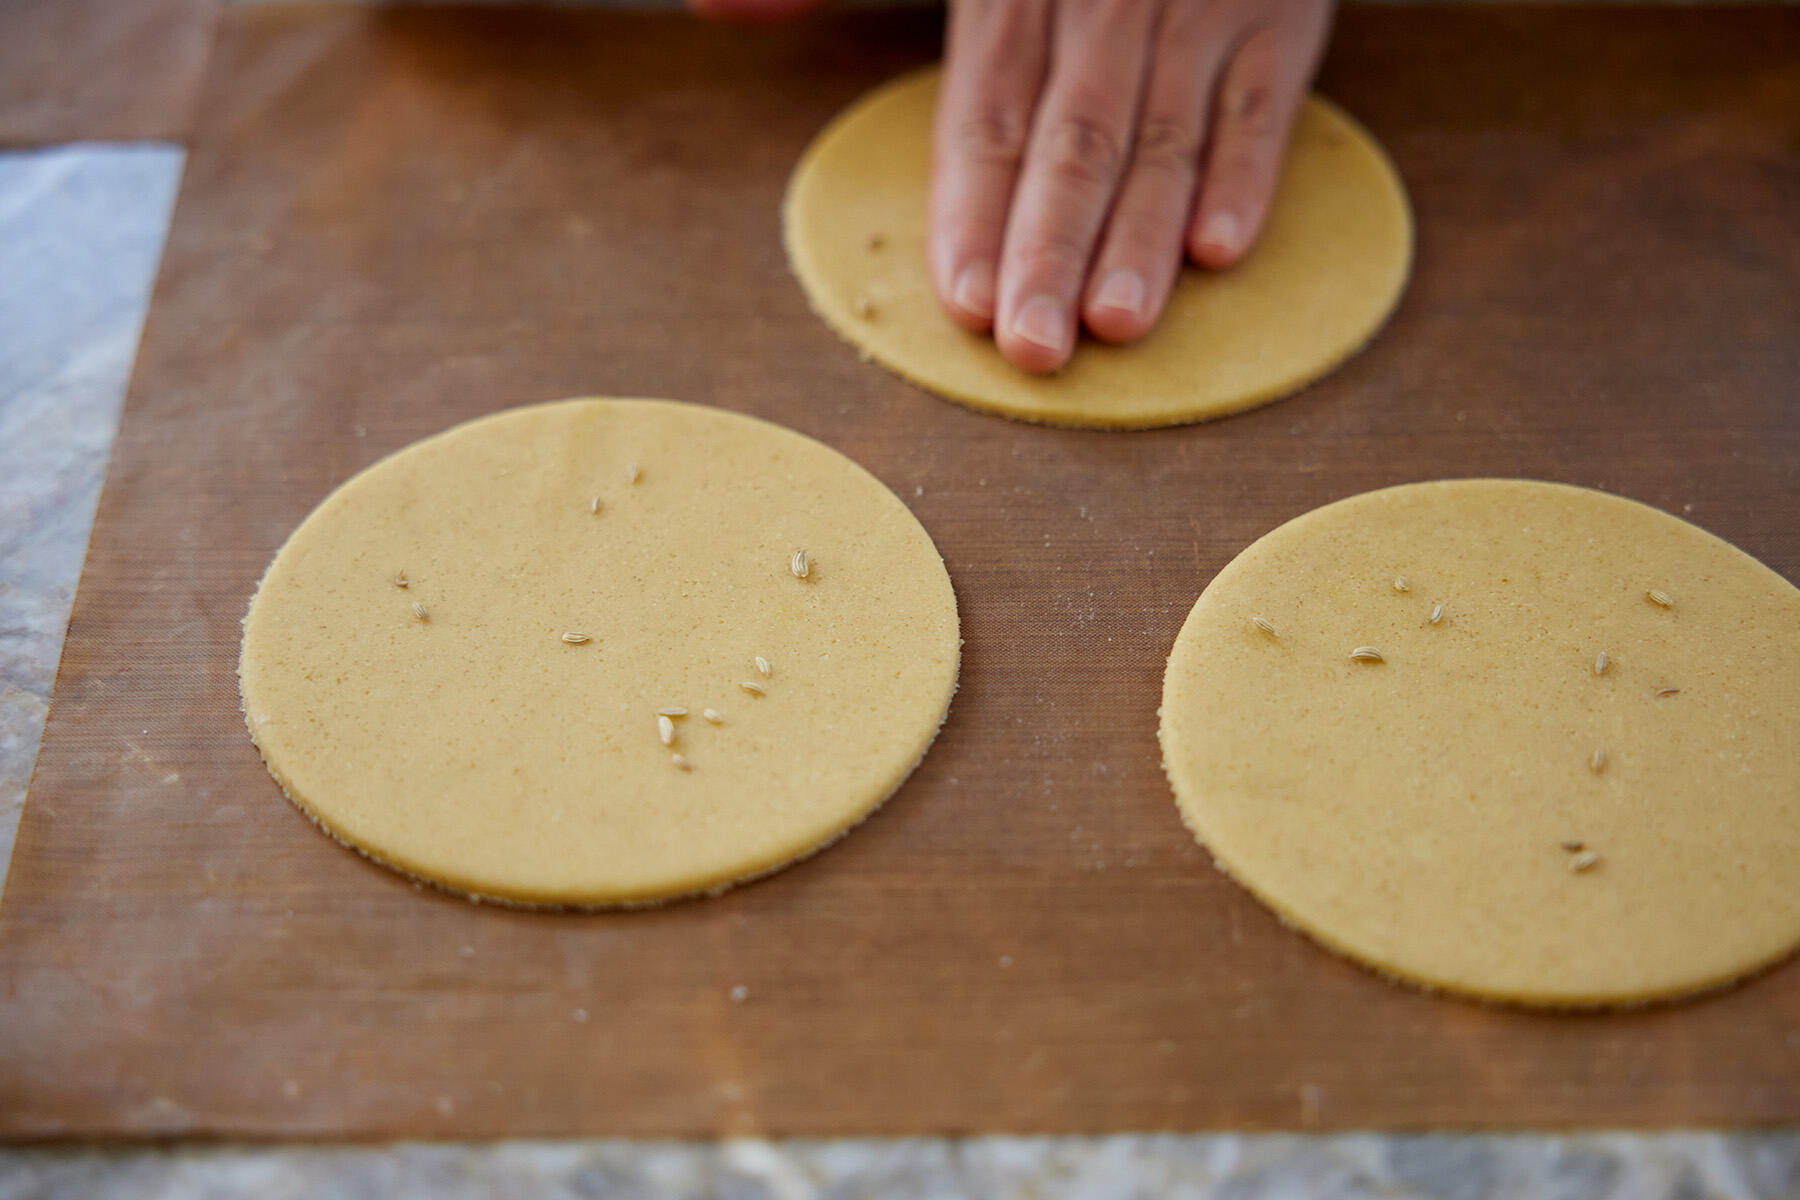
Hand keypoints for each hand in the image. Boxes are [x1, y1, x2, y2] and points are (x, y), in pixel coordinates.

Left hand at [933, 0, 1334, 371]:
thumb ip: (894, 12)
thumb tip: (754, 14)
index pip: (985, 121)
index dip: (973, 215)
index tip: (965, 302)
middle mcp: (1102, 5)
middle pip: (1069, 146)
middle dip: (1047, 253)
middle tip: (1033, 347)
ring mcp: (1194, 12)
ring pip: (1161, 138)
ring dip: (1139, 238)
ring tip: (1116, 320)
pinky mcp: (1278, 14)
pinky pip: (1261, 105)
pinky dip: (1245, 176)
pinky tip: (1220, 250)